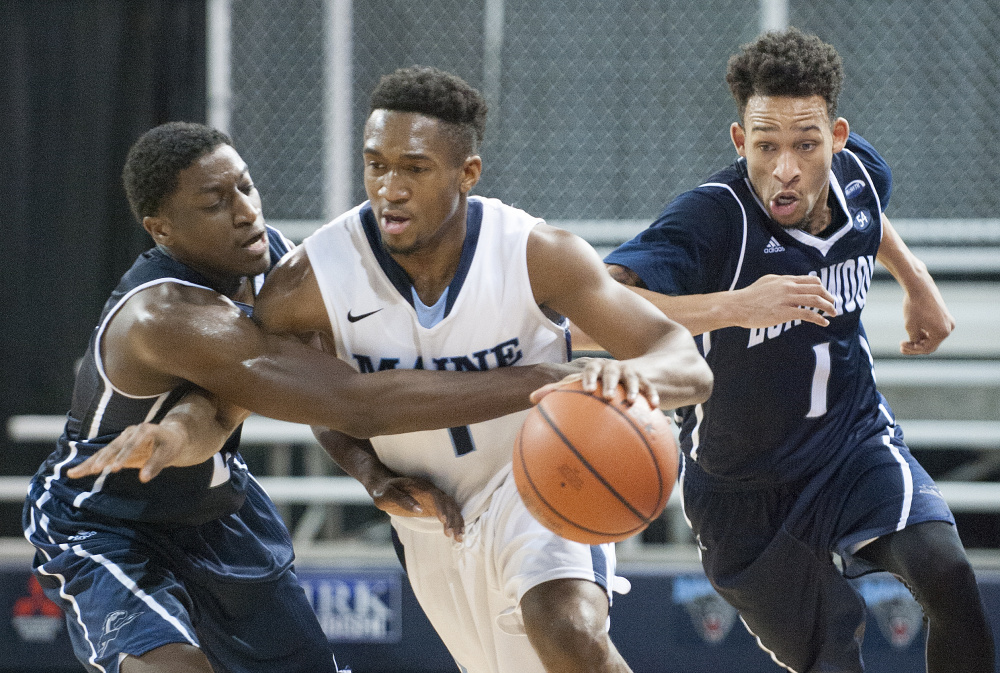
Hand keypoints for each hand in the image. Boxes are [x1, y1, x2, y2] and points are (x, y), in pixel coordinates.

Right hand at [65, 422, 186, 482]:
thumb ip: (156, 464)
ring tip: (73, 473)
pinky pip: (101, 458)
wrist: (169, 436)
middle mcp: (129, 433)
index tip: (116, 468)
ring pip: (103, 452)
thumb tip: (143, 478)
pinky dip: (89, 466)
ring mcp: (121, 441)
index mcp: (144, 430)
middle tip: (94, 470)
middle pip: (113, 447)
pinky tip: (74, 473)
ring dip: (89, 463)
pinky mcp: (116, 450)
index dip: (124, 455)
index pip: (132, 444)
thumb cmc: (171, 444)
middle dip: (103, 459)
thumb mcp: (169, 452)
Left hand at [369, 475, 464, 540]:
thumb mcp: (387, 494)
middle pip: (447, 502)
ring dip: (457, 521)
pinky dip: (455, 521)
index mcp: (420, 486)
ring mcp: (434, 497)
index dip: (441, 507)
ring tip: (459, 538)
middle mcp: (430, 490)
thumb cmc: (384, 490)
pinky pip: (449, 512)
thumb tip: (419, 509)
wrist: (383, 485)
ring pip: (451, 507)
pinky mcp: (434, 505)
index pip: (435, 496)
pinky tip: (458, 533)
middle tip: (452, 535)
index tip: (444, 521)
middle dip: (452, 518)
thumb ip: (402, 500)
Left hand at [530, 357, 658, 407]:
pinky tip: (655, 407)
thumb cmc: (600, 383)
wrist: (635, 370)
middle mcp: (612, 369)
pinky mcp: (647, 381)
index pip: (587, 371)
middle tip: (606, 396)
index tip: (585, 390)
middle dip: (609, 382)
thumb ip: (559, 392)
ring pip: (632, 379)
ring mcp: (630, 374)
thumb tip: (530, 400)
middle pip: (610, 372)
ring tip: (631, 401)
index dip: (585, 379)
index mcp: (595, 370)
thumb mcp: (583, 385)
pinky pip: (650, 389)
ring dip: (632, 389)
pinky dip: (652, 396)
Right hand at [732, 275, 837, 327]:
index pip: (811, 280)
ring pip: (816, 300)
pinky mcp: (785, 312)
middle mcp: (789, 287)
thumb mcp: (766, 282)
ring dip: (828, 307)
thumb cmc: (748, 296)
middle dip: (829, 297)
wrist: (737, 306)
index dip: (822, 288)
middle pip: (817, 288)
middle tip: (833, 305)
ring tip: (833, 314)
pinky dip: (819, 318)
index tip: (826, 295)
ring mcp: (787, 299)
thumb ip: (779, 282)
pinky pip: (808, 314)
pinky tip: (824, 323)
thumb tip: (787, 284)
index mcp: (785, 279)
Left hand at [900, 282, 954, 354]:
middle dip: (916, 346)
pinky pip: (935, 329)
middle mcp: (949, 328)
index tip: (901, 346)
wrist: (920, 287)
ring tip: (905, 341)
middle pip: (931, 344)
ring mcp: (948, 321)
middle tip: (902, 347)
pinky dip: (925, 332)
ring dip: (920, 339)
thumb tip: (917, 345)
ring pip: (933, 337)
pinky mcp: (945, 316)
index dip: (913, 350)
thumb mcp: (910, 326)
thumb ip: (914, 339)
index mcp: (942, 332)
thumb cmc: (914, 306)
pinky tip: (913, 332)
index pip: (927, 348)